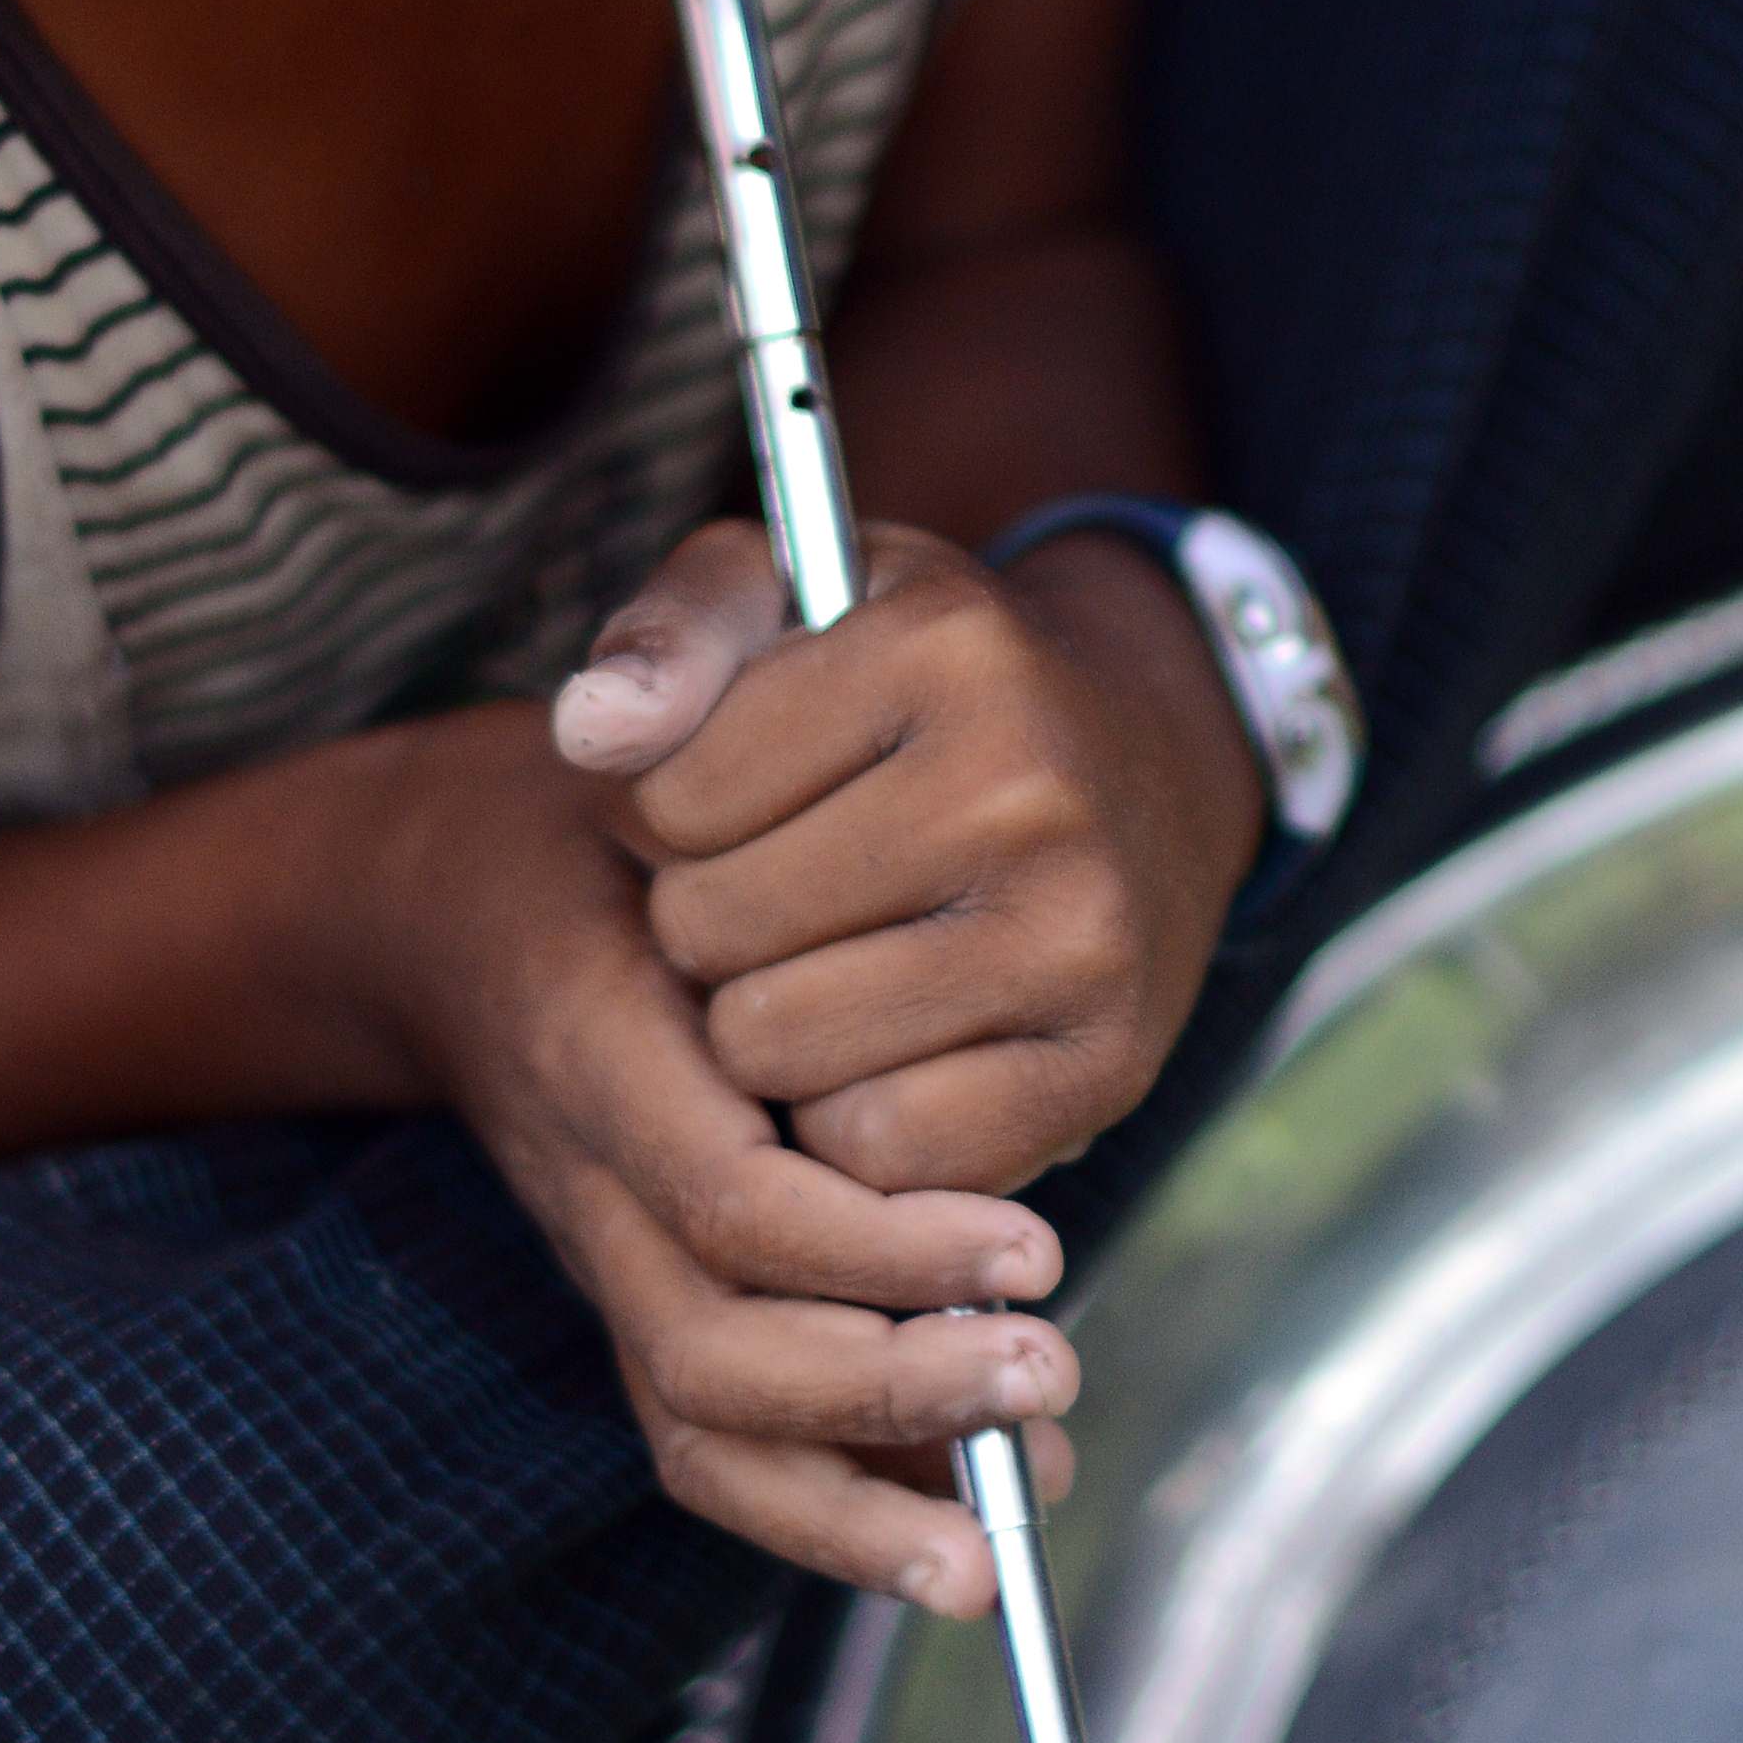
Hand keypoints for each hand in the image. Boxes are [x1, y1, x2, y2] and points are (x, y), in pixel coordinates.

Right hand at [364, 709, 1087, 1608]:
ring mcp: (608, 1248)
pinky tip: (966, 1535)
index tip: (1030, 1244)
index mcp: (592, 1035)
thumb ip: (665, 650)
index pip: (724, 1190)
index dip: (875, 1241)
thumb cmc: (596, 783)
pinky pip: (716, 1446)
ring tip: (1023, 1492)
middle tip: (1050, 1361)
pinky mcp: (644, 1289)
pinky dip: (835, 1511)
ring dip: (865, 1485)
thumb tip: (614, 714)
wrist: (446, 885)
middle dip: (888, 1380)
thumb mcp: (650, 683)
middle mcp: (588, 1172)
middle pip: (714, 1345)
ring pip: (705, 1425)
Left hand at [552, 518, 1264, 1203]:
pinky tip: (889, 1043)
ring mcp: (1077, 935)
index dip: (667, 812)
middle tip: (780, 891)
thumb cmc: (928, 687)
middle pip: (710, 932)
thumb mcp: (804, 593)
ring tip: (823, 962)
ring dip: (766, 1026)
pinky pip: (882, 1149)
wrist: (1155, 764)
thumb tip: (587, 734)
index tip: (740, 794)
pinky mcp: (1108, 1062)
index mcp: (942, 649)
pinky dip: (854, 1117)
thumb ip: (673, 631)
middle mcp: (1024, 788)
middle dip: (710, 921)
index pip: (669, 802)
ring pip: (774, 1048)